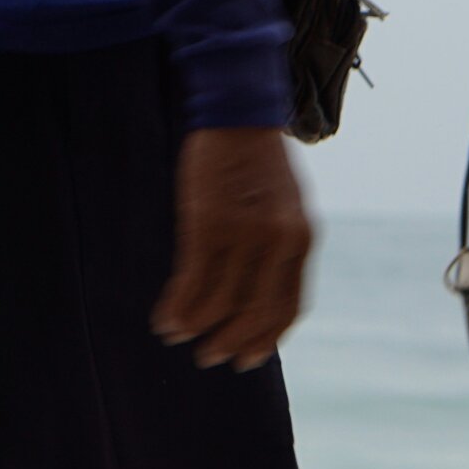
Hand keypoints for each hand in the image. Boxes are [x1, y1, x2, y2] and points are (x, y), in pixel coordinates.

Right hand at [152, 126, 313, 370]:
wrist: (238, 112)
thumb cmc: (257, 157)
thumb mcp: (285, 202)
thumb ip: (280, 243)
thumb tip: (261, 284)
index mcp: (301, 238)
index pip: (289, 306)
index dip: (267, 337)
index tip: (249, 356)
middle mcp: (279, 242)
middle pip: (256, 313)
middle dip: (231, 342)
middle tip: (210, 356)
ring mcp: (244, 235)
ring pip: (220, 303)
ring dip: (196, 327)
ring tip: (177, 335)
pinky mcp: (208, 225)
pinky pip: (193, 283)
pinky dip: (179, 308)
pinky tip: (166, 319)